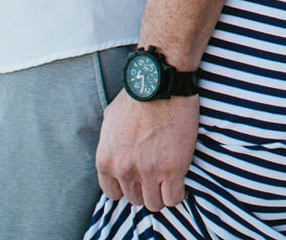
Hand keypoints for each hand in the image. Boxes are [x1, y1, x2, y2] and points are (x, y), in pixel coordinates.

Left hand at [96, 90, 198, 210]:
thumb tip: (115, 152)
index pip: (113, 193)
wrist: (162, 82)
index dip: (128, 186)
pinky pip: (173, 198)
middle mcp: (124, 170)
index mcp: (105, 160)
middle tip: (156, 174)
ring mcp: (148, 171)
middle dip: (145, 188)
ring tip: (169, 178)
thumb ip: (109, 143)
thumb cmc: (138, 95)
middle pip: (134, 199)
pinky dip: (177, 192)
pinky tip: (180, 180)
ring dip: (161, 192)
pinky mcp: (172, 168)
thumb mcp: (110, 118)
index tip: (138, 178)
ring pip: (154, 203)